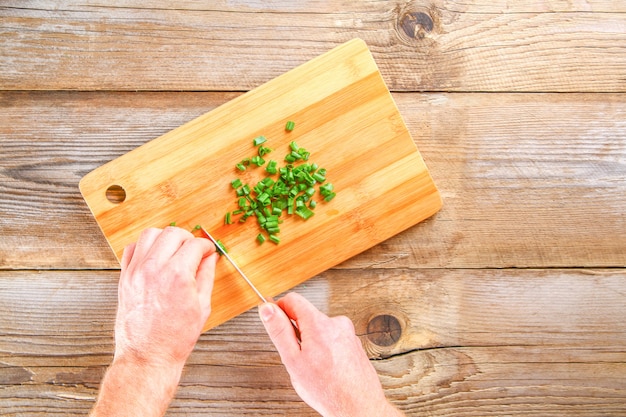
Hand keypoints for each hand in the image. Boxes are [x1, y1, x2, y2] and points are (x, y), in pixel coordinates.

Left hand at [90, 227, 217, 416]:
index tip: (208, 251)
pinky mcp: (124, 278)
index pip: (195, 244)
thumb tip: (210, 258)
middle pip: (173, 233)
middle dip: (188, 238)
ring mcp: (136, 272)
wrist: (148, 356)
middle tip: (193, 250)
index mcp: (178, 275)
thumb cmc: (175, 337)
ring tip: (174, 250)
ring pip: (150, 234)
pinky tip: (155, 257)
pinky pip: (131, 249)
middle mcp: (155, 268)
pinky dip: (144, 247)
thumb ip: (206, 276)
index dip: (206, 246)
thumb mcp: (202, 306)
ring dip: (165, 238)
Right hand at [259, 292, 403, 416]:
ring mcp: (348, 333)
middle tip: (297, 358)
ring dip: (312, 344)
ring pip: (320, 330)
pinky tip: (327, 370)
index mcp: (319, 323)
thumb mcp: (293, 360)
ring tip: (315, 368)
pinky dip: (326, 350)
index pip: (293, 300)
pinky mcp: (354, 344)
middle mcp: (336, 323)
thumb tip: (267, 309)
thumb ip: (279, 331)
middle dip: (297, 333)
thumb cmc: (327, 389)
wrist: (358, 407)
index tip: (274, 322)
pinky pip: (333, 340)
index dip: (279, 310)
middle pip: (307, 316)